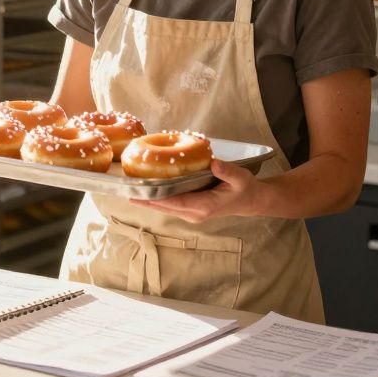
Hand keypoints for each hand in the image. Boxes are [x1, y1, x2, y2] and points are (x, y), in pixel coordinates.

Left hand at [129, 158, 266, 222]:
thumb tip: (213, 163)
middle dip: (146, 200)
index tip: (139, 194)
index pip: (175, 202)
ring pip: (165, 208)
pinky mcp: (191, 210)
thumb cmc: (245, 188)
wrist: (251, 201)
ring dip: (149, 201)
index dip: (155, 199)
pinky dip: (159, 200)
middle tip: (126, 192)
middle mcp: (195, 213)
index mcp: (204, 206)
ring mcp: (192, 213)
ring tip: (131, 191)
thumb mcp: (240, 177)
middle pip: (165, 207)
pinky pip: (171, 205)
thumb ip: (227, 171)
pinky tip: (148, 191)